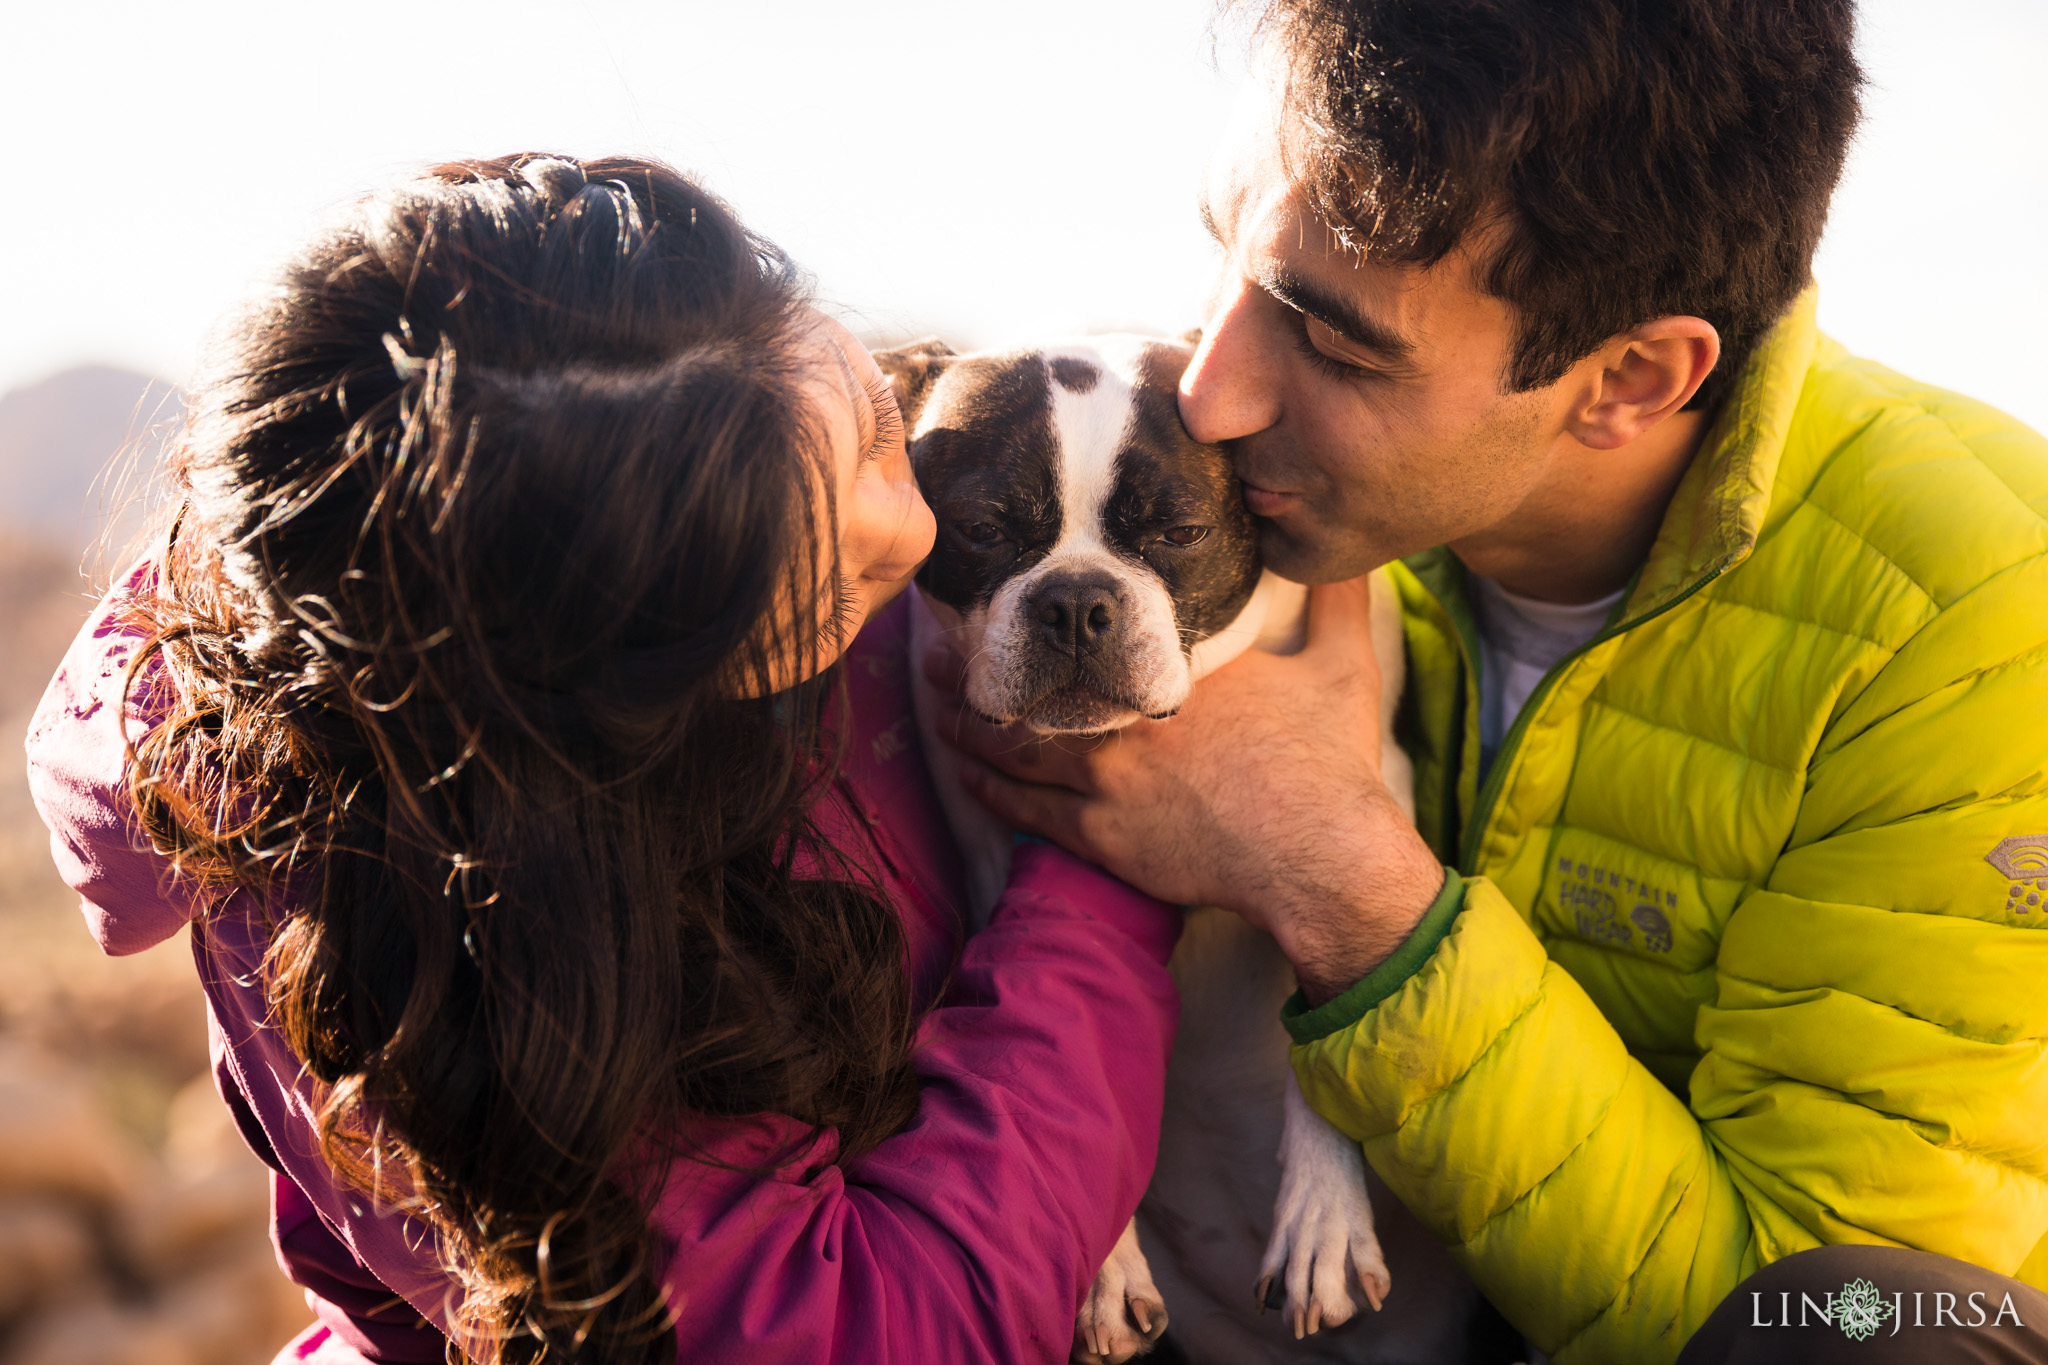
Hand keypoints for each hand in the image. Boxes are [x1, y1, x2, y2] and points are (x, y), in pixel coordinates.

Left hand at [925, 577, 1444, 1003]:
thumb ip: (1339, 603)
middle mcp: (1129, 719)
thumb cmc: (1331, 766)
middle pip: (1037, 686)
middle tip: (941, 644)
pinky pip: (1025, 810)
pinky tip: (966, 772)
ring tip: (935, 699)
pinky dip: (989, 787)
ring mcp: (1109, 779)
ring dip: (970, 723)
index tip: (1021, 595)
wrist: (1320, 856)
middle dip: (980, 664)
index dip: (1053, 617)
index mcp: (1179, 673)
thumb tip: (1354, 555)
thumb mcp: (1344, 668)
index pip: (1103, 637)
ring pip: (1016, 749)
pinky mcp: (1101, 836)